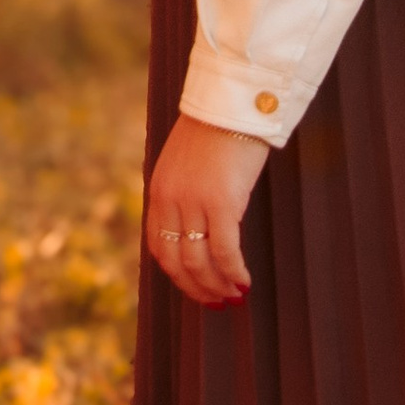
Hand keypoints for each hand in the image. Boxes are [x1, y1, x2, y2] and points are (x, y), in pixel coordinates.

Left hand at [145, 113, 268, 306]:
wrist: (232, 103)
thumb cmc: (216, 130)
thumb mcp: (186, 163)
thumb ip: (184, 192)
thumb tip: (197, 225)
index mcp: (159, 190)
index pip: (158, 245)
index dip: (176, 274)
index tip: (194, 286)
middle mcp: (170, 200)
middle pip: (176, 261)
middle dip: (196, 288)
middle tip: (216, 301)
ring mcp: (194, 203)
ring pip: (199, 262)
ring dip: (216, 286)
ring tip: (234, 295)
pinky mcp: (222, 203)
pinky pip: (225, 251)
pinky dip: (234, 272)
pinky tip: (245, 281)